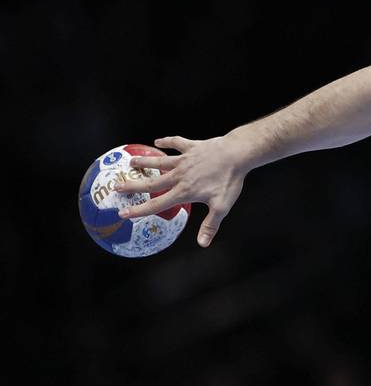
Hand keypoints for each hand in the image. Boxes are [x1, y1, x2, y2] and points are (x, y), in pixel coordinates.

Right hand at [114, 134, 249, 246]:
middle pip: (151, 183)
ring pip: (159, 161)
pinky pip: (176, 143)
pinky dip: (167, 141)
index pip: (157, 204)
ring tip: (130, 162)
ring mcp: (185, 160)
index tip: (123, 213)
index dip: (139, 210)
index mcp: (184, 191)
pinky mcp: (192, 147)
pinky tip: (158, 141)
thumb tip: (203, 244)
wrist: (237, 154)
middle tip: (117, 186)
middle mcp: (180, 175)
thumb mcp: (221, 206)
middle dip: (133, 186)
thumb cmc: (230, 181)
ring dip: (144, 162)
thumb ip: (210, 225)